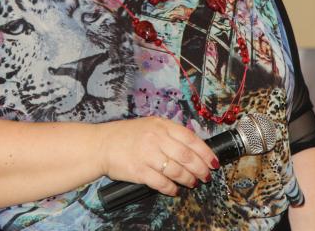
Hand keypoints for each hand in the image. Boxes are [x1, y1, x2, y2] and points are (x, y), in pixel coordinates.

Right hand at [96, 117, 218, 196]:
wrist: (101, 144)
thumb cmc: (126, 136)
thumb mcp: (150, 125)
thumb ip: (170, 133)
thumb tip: (193, 148)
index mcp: (161, 125)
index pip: (190, 138)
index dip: (205, 152)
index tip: (213, 162)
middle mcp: (156, 138)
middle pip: (187, 156)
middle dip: (200, 169)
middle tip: (206, 176)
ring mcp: (147, 155)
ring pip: (177, 171)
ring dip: (188, 179)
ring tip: (192, 183)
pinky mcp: (139, 171)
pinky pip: (162, 183)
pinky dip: (172, 188)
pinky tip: (175, 190)